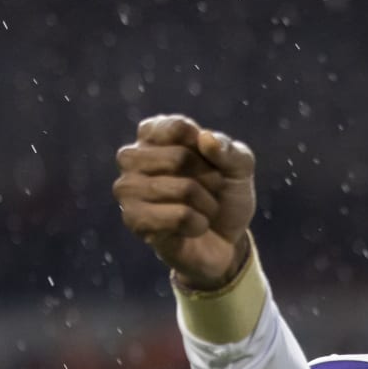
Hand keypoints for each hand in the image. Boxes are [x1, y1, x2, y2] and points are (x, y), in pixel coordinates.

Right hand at [112, 114, 255, 286]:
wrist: (225, 241)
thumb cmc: (225, 196)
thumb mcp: (240, 168)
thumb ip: (230, 150)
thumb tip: (206, 139)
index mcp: (152, 134)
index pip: (178, 127)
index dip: (208, 149)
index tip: (212, 163)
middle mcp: (131, 157)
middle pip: (179, 157)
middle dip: (209, 178)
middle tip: (209, 190)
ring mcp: (128, 188)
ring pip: (183, 189)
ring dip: (207, 204)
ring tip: (203, 210)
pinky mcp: (133, 219)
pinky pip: (179, 216)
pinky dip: (198, 224)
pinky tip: (192, 228)